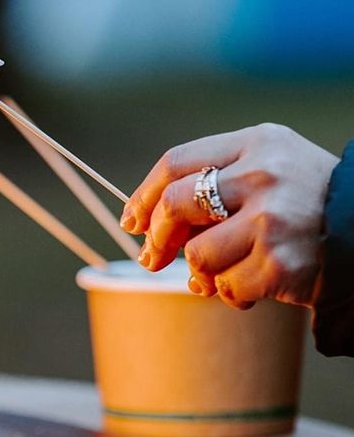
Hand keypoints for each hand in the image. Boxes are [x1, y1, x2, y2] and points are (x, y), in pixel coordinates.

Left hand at [120, 123, 338, 308]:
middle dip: (155, 237)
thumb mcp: (268, 172)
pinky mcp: (279, 262)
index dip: (144, 195)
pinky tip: (251, 287)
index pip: (175, 161)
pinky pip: (225, 287)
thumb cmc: (307, 205)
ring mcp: (272, 219)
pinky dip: (230, 294)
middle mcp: (264, 174)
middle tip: (150, 258)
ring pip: (196, 254)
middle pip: (175, 204)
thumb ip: (213, 185)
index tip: (131, 220)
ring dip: (200, 273)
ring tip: (222, 273)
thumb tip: (145, 223)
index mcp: (257, 142)